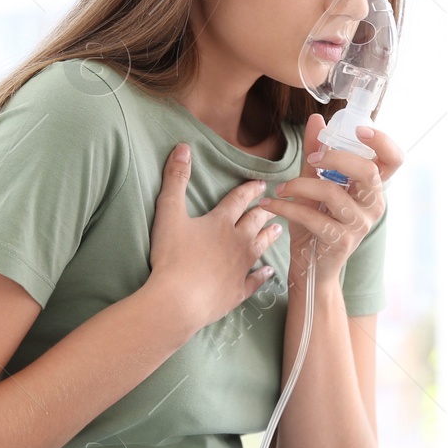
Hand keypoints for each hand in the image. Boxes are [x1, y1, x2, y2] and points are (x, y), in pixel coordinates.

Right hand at [145, 142, 282, 331]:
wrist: (180, 299)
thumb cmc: (172, 256)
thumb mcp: (168, 212)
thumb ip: (175, 179)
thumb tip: (183, 148)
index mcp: (221, 222)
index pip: (239, 200)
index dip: (249, 190)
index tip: (261, 184)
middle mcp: (238, 241)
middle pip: (255, 222)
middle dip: (264, 211)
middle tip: (274, 205)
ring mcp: (241, 267)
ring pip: (261, 246)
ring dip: (269, 236)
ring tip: (278, 229)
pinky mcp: (239, 290)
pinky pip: (255, 280)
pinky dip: (263, 274)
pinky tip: (269, 272)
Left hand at [261, 113, 401, 288]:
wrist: (310, 267)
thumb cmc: (316, 222)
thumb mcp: (315, 184)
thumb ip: (317, 153)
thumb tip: (316, 120)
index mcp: (373, 187)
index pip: (394, 159)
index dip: (382, 141)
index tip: (357, 130)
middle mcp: (374, 204)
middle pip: (367, 171)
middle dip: (334, 157)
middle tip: (310, 159)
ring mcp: (360, 225)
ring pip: (332, 192)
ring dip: (300, 185)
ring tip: (281, 188)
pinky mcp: (341, 241)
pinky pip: (313, 217)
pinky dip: (287, 207)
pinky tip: (271, 204)